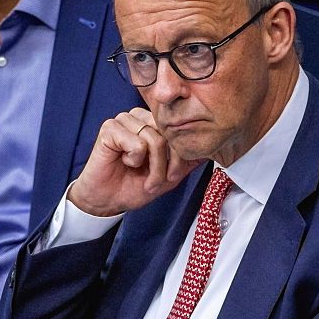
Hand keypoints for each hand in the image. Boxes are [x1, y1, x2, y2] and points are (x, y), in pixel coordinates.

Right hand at [69, 107, 202, 216]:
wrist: (108, 200)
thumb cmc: (134, 185)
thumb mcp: (169, 175)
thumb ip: (187, 161)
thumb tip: (210, 151)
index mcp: (153, 123)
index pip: (179, 130)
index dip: (180, 155)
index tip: (173, 174)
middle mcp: (139, 117)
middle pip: (168, 133)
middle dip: (168, 163)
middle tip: (158, 181)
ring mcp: (124, 120)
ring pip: (154, 138)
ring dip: (153, 166)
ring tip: (143, 177)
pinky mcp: (110, 128)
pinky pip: (136, 142)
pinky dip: (134, 159)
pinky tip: (125, 163)